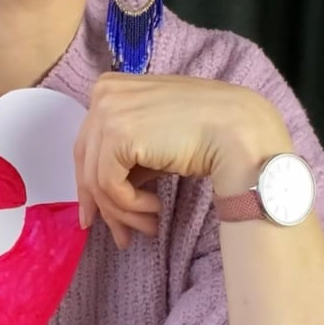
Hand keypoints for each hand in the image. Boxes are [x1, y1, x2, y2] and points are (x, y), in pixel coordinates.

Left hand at [74, 72, 290, 247]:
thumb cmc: (206, 132)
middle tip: (121, 237)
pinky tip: (155, 209)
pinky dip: (130, 205)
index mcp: (110, 87)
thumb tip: (105, 201)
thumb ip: (127, 158)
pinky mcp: (116, 134)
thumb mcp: (155, 138)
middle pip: (86, 162)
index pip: (88, 145)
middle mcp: (103, 94)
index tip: (96, 217)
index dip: (91, 185)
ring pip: (97, 180)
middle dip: (103, 206)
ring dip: (123, 212)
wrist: (237, 130)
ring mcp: (108, 111)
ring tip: (148, 227)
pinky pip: (109, 185)